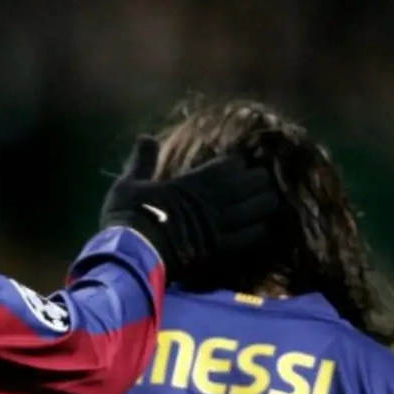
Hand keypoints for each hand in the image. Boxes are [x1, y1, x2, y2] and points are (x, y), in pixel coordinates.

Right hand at [100, 136, 280, 282]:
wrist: (131, 257)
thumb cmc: (127, 218)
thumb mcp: (129, 184)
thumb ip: (142, 161)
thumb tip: (145, 136)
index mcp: (192, 183)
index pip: (230, 166)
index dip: (238, 163)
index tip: (238, 163)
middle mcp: (212, 202)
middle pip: (252, 185)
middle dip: (258, 180)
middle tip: (259, 179)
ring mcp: (220, 227)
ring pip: (258, 209)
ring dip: (265, 203)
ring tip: (266, 200)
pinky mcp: (221, 251)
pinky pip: (252, 237)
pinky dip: (260, 230)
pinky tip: (262, 227)